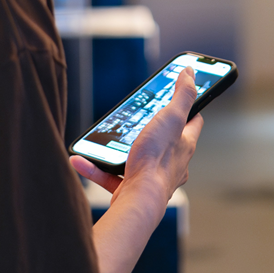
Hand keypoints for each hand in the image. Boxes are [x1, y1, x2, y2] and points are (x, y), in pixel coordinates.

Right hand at [71, 67, 203, 206]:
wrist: (138, 201)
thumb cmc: (156, 160)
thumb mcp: (171, 117)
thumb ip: (183, 95)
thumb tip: (191, 71)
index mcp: (184, 145)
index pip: (193, 122)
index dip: (189, 108)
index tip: (178, 97)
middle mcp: (172, 163)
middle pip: (165, 141)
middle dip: (152, 130)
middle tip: (137, 118)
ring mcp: (152, 178)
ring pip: (135, 159)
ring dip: (118, 149)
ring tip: (104, 140)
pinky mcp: (131, 190)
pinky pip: (110, 176)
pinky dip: (95, 167)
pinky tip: (80, 159)